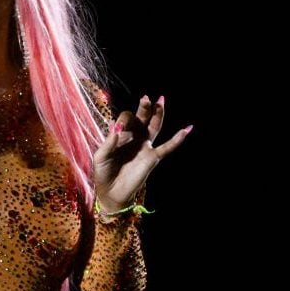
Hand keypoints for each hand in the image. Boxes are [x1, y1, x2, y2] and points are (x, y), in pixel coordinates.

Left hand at [92, 95, 190, 212]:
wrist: (112, 192)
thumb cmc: (104, 173)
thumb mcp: (101, 156)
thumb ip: (109, 142)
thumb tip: (116, 126)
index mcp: (121, 135)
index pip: (126, 120)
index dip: (124, 120)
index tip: (119, 128)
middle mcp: (134, 138)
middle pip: (142, 118)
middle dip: (144, 107)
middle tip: (145, 97)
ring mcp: (145, 147)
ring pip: (154, 127)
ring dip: (158, 114)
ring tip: (161, 100)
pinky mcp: (152, 158)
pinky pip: (168, 147)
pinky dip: (178, 139)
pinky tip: (188, 128)